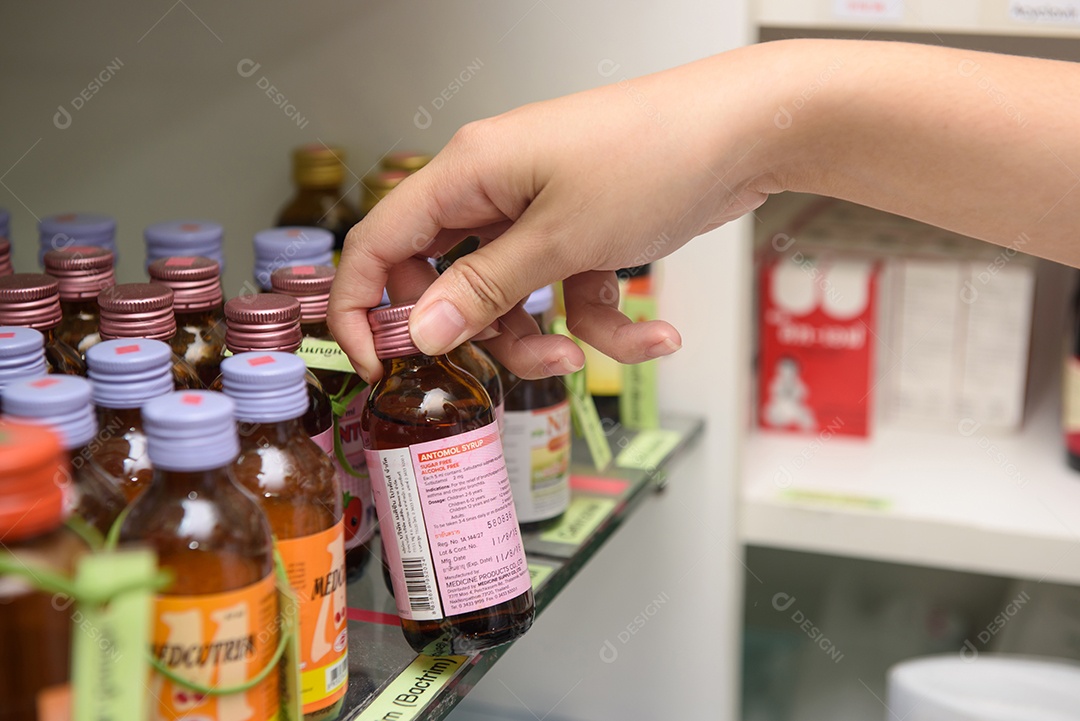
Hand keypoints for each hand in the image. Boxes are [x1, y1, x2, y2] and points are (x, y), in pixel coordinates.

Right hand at [329, 43, 786, 382]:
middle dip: (484, 335)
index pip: (379, 242)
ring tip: (592, 356)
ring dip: (549, 339)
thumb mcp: (560, 238)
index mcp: (467, 174)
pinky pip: (570, 293)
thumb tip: (420, 331)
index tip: (379, 365)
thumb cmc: (653, 155)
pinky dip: (604, 324)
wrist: (746, 133)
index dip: (362, 307)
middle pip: (449, 282)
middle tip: (517, 362)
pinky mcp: (582, 233)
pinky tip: (653, 333)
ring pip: (512, 299)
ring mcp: (540, 213)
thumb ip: (483, 289)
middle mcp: (494, 191)